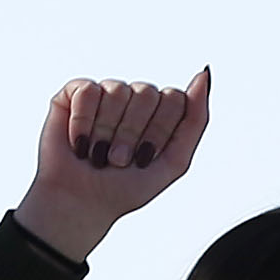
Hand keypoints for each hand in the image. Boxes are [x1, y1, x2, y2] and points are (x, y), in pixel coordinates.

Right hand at [17, 70, 212, 260]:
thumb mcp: (174, 162)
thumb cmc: (125, 188)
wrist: (80, 205)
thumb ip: (195, 120)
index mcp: (161, 112)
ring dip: (107, 132)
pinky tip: (78, 141)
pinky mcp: (75, 93)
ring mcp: (106, 93)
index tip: (144, 158)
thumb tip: (204, 74)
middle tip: (118, 160)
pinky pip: (88, 90)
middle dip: (132, 134)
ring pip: (118, 91)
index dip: (158, 131)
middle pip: (147, 93)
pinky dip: (83, 121)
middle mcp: (134, 98)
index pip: (174, 98)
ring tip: (97, 154)